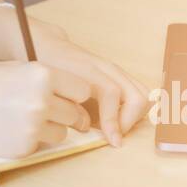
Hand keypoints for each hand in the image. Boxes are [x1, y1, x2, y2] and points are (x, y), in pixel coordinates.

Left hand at [0, 13, 148, 146]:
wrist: (44, 44)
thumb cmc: (44, 65)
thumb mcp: (49, 84)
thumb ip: (65, 102)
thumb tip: (84, 126)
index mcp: (89, 69)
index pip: (112, 93)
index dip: (114, 120)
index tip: (112, 141)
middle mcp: (107, 68)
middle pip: (138, 96)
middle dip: (131, 121)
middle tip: (114, 137)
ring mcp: (113, 70)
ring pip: (142, 95)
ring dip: (134, 116)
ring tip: (114, 129)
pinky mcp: (116, 74)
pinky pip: (135, 93)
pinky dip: (131, 110)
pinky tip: (111, 121)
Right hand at [0, 61, 92, 156]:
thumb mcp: (12, 69)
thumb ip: (42, 78)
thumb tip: (70, 92)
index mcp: (41, 75)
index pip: (81, 90)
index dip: (74, 94)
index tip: (67, 97)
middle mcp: (42, 101)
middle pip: (76, 114)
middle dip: (67, 114)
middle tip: (48, 111)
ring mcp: (33, 128)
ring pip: (62, 132)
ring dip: (50, 128)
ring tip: (23, 118)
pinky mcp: (22, 149)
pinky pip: (41, 146)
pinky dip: (31, 140)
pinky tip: (8, 129)